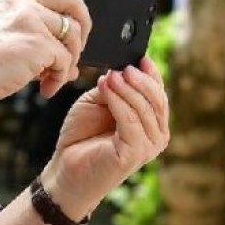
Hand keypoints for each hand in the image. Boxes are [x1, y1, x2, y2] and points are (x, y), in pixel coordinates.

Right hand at [0, 0, 104, 101]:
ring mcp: (30, 19)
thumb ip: (32, 33)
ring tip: (55, 78)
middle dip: (85, 25)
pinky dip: (60, 78)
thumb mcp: (0, 35)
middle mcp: (21, 1)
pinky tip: (46, 89)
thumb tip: (70, 58)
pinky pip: (65, 60)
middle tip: (82, 47)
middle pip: (72, 1)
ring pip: (72, 35)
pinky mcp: (39, 42)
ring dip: (70, 60)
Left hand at [41, 58, 169, 219]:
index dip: (152, 74)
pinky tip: (105, 89)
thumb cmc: (82, 136)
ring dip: (127, 89)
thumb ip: (114, 88)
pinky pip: (131, 121)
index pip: (159, 93)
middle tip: (122, 68)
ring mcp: (148, 146)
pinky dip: (118, 102)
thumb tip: (122, 71)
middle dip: (140, 80)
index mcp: (151, 121)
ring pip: (145, 109)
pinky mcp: (135, 154)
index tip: (140, 57)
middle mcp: (156, 134)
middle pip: (157, 100)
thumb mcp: (99, 102)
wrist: (66, 167)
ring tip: (109, 77)